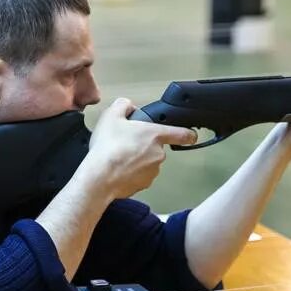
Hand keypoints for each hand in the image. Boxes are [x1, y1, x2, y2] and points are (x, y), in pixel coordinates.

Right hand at [80, 98, 196, 199]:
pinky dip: (130, 174)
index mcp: (155, 135)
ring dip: (137, 160)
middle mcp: (158, 154)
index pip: (182, 134)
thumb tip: (128, 106)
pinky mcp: (143, 185)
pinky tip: (116, 170)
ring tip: (117, 158)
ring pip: (147, 163)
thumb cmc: (108, 147)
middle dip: (143, 146)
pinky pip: (139, 177)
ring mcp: (152, 172)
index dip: (188, 134)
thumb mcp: (111, 116)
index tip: (191, 135)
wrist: (100, 177)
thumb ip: (123, 105)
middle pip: (156, 148)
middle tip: (125, 144)